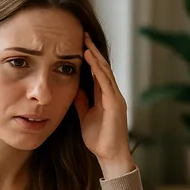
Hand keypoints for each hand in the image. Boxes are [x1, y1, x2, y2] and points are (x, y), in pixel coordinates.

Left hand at [74, 33, 134, 178]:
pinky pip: (106, 82)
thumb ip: (82, 102)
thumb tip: (74, 88)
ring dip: (95, 55)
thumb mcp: (85, 116)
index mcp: (106, 97)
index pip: (97, 72)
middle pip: (102, 67)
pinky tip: (91, 58)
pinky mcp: (115, 104)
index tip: (79, 44)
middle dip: (93, 50)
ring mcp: (116, 98)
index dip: (89, 57)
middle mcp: (113, 94)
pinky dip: (98, 69)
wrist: (110, 156)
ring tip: (85, 41)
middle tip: (83, 34)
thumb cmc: (99, 139)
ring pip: (105, 71)